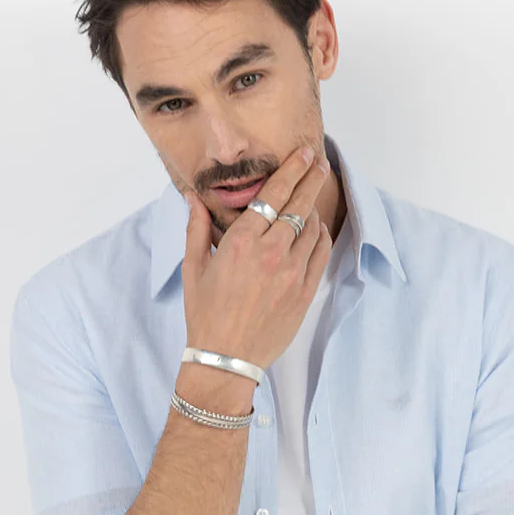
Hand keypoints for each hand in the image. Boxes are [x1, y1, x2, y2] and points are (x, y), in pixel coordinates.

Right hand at [183, 144, 331, 371]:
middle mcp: (270, 253)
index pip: (273, 195)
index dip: (292, 170)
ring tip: (314, 195)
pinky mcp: (303, 292)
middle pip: (299, 204)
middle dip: (311, 177)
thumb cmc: (205, 315)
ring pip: (312, 228)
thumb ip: (197, 229)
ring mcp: (291, 273)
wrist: (225, 360)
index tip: (303, 155)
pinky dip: (320, 236)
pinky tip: (316, 229)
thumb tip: (192, 198)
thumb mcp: (194, 269)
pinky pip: (320, 254)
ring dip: (314, 207)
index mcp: (241, 243)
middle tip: (319, 161)